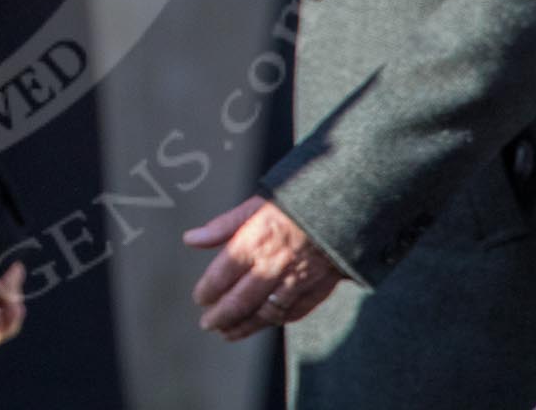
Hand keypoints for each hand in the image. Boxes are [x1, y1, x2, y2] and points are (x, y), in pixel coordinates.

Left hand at [184, 196, 342, 340]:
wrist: (345, 205)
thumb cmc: (295, 201)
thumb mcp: (255, 204)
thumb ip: (222, 226)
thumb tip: (189, 239)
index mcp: (256, 239)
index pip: (223, 273)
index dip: (208, 289)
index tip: (199, 298)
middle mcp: (275, 263)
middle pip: (241, 299)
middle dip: (221, 315)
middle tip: (207, 324)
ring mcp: (298, 279)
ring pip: (266, 312)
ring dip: (245, 325)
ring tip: (227, 333)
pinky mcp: (319, 287)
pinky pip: (293, 312)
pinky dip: (275, 321)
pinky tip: (262, 323)